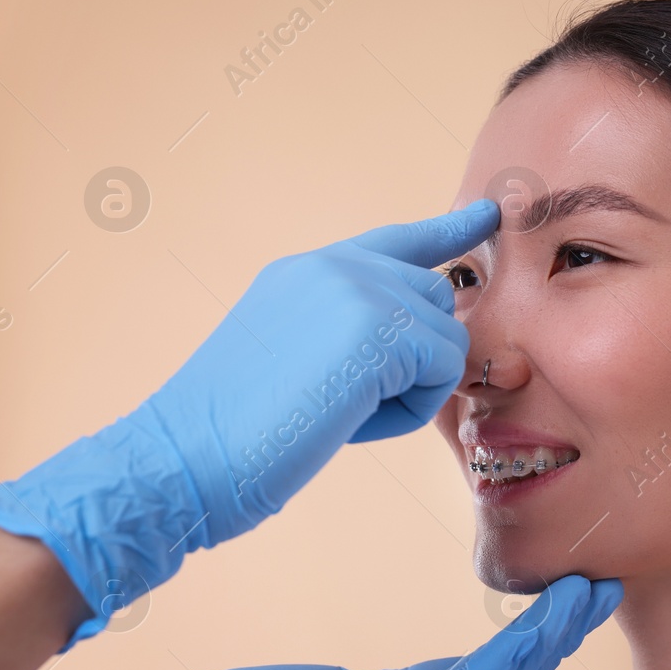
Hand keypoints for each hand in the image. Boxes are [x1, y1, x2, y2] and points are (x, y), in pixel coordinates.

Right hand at [0, 203, 498, 645]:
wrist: (184, 457)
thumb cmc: (237, 435)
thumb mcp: (299, 360)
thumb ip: (358, 334)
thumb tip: (430, 342)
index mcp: (309, 272)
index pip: (397, 240)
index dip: (446, 230)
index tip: (486, 212)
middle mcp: (335, 266)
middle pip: (437, 300)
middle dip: (415, 363)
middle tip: (343, 402)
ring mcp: (359, 287)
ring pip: (446, 338)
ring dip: (410, 392)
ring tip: (337, 411)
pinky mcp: (380, 323)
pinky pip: (445, 369)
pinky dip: (408, 411)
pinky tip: (348, 419)